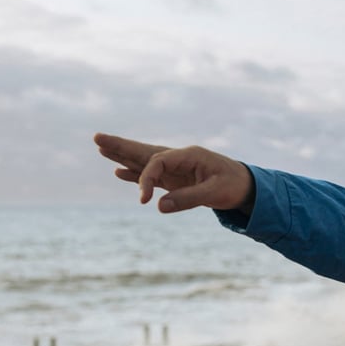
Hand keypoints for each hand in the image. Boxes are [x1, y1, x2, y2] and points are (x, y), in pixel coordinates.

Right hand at [94, 133, 254, 212]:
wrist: (247, 187)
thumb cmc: (234, 185)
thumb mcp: (214, 193)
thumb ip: (187, 199)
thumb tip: (158, 207)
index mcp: (189, 155)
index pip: (158, 161)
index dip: (146, 179)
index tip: (143, 200)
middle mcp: (179, 158)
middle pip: (144, 151)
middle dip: (121, 146)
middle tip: (97, 138)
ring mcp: (176, 168)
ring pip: (144, 161)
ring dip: (122, 156)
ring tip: (100, 148)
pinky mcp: (175, 180)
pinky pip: (151, 175)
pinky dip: (134, 174)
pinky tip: (118, 172)